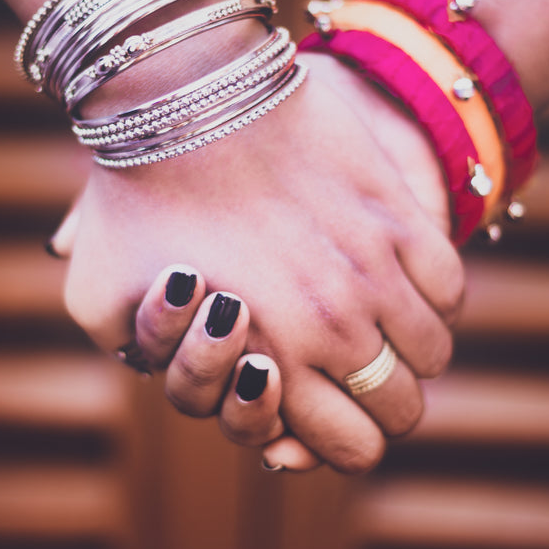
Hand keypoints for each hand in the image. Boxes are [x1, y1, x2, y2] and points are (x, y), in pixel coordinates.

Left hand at [57, 51, 463, 472]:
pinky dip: (430, 296)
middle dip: (379, 404)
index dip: (342, 442)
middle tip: (352, 370)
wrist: (178, 98)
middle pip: (402, 412)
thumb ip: (153, 361)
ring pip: (432, 353)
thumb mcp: (100, 304)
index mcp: (271, 364)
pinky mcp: (396, 216)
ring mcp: (374, 272)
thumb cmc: (131, 204)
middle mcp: (335, 330)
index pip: (352, 450)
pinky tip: (393, 277)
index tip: (326, 411)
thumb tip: (214, 380)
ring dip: (408, 349)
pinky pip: (447, 287)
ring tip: (373, 320)